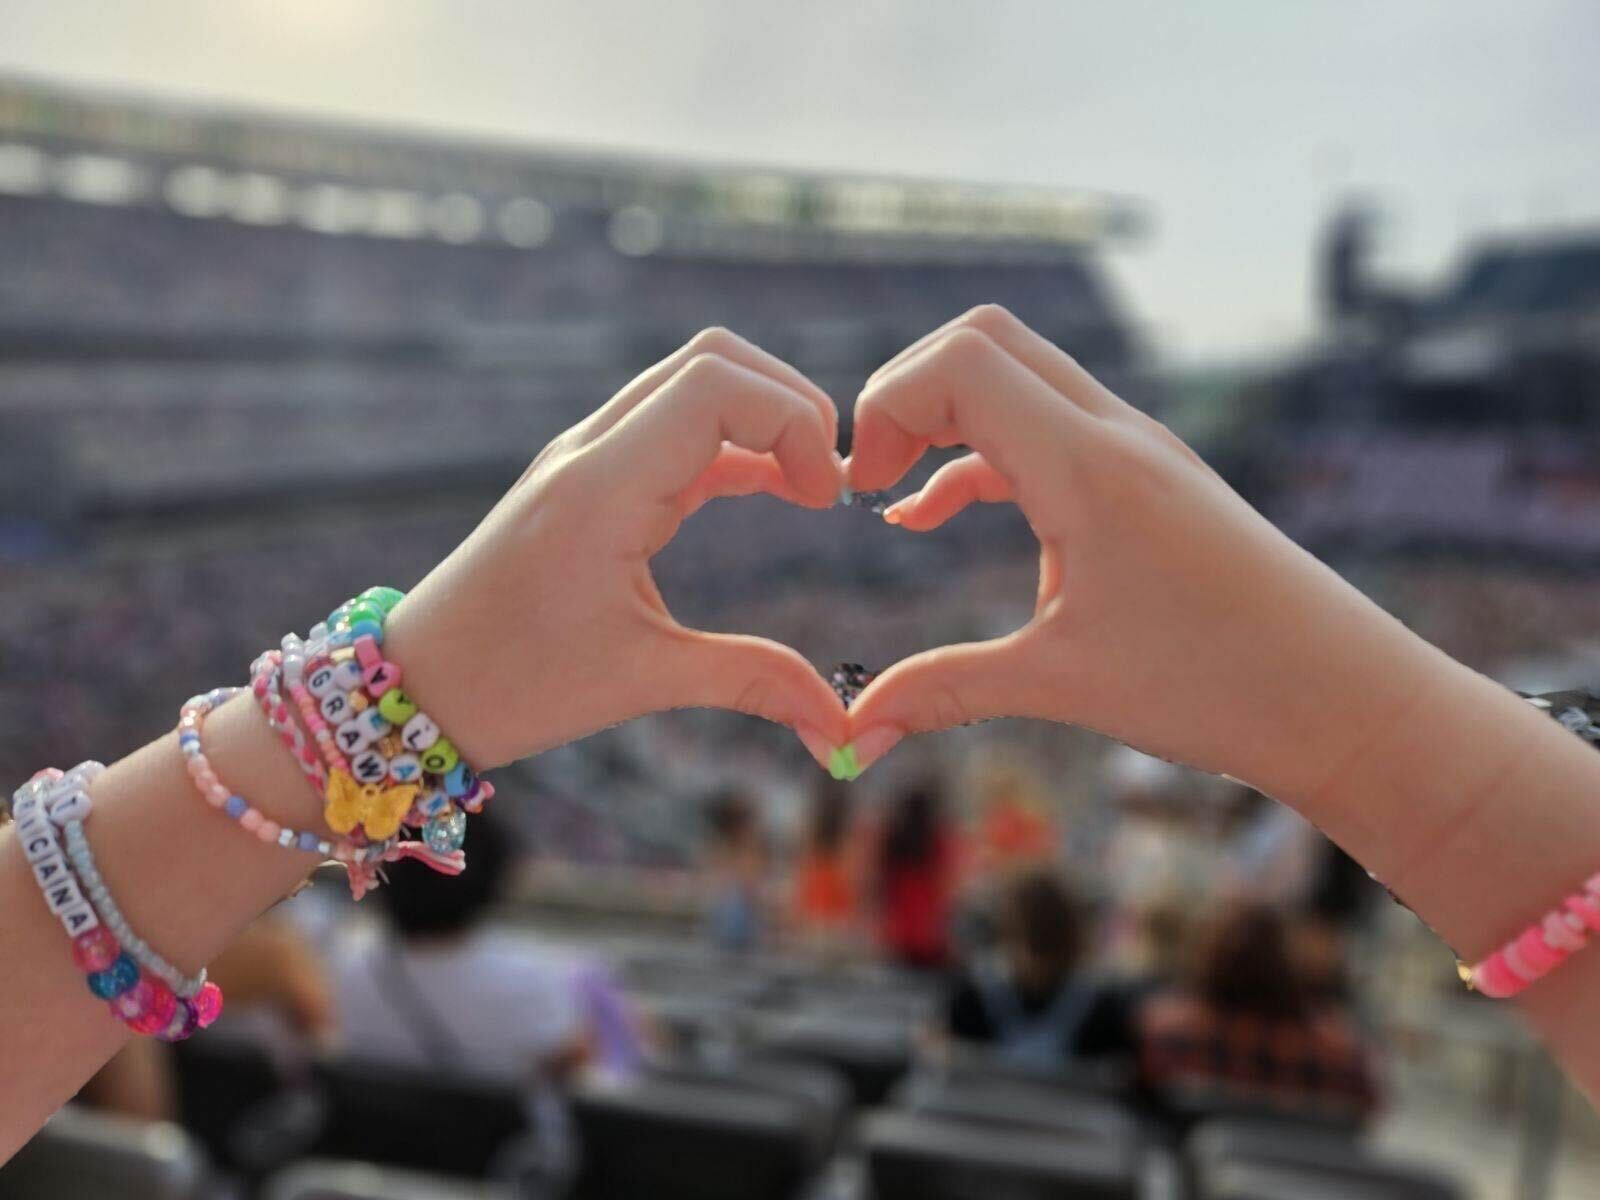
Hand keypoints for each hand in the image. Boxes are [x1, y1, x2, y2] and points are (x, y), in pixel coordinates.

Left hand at [384, 329, 850, 769]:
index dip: (792, 421)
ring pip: (691, 381)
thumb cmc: (513, 684)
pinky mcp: (588, 476)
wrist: (415, 684)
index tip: (824, 498)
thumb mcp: (641, 681)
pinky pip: (673, 426)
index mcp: (601, 487)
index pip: (717, 385)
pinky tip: (773, 490)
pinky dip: (732, 443)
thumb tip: (842, 732)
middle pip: (712, 359)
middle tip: (826, 482)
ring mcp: (585, 455)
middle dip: (789, 404)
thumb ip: (752, 683)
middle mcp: (591, 450)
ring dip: (761, 416)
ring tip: (809, 487)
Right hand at [843, 306, 1446, 800]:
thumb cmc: (1220, 687)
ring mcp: (1138, 450)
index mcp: (1089, 466)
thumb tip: (851, 732)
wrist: (1348, 698)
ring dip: (947, 422)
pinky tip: (937, 514)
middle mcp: (1116, 434)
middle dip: (909, 393)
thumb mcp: (1064, 685)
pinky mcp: (1149, 480)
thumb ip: (944, 692)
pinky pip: (1047, 432)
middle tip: (867, 476)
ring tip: (890, 496)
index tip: (858, 489)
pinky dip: (983, 457)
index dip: (888, 405)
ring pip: (1020, 379)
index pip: (962, 360)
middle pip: (986, 340)